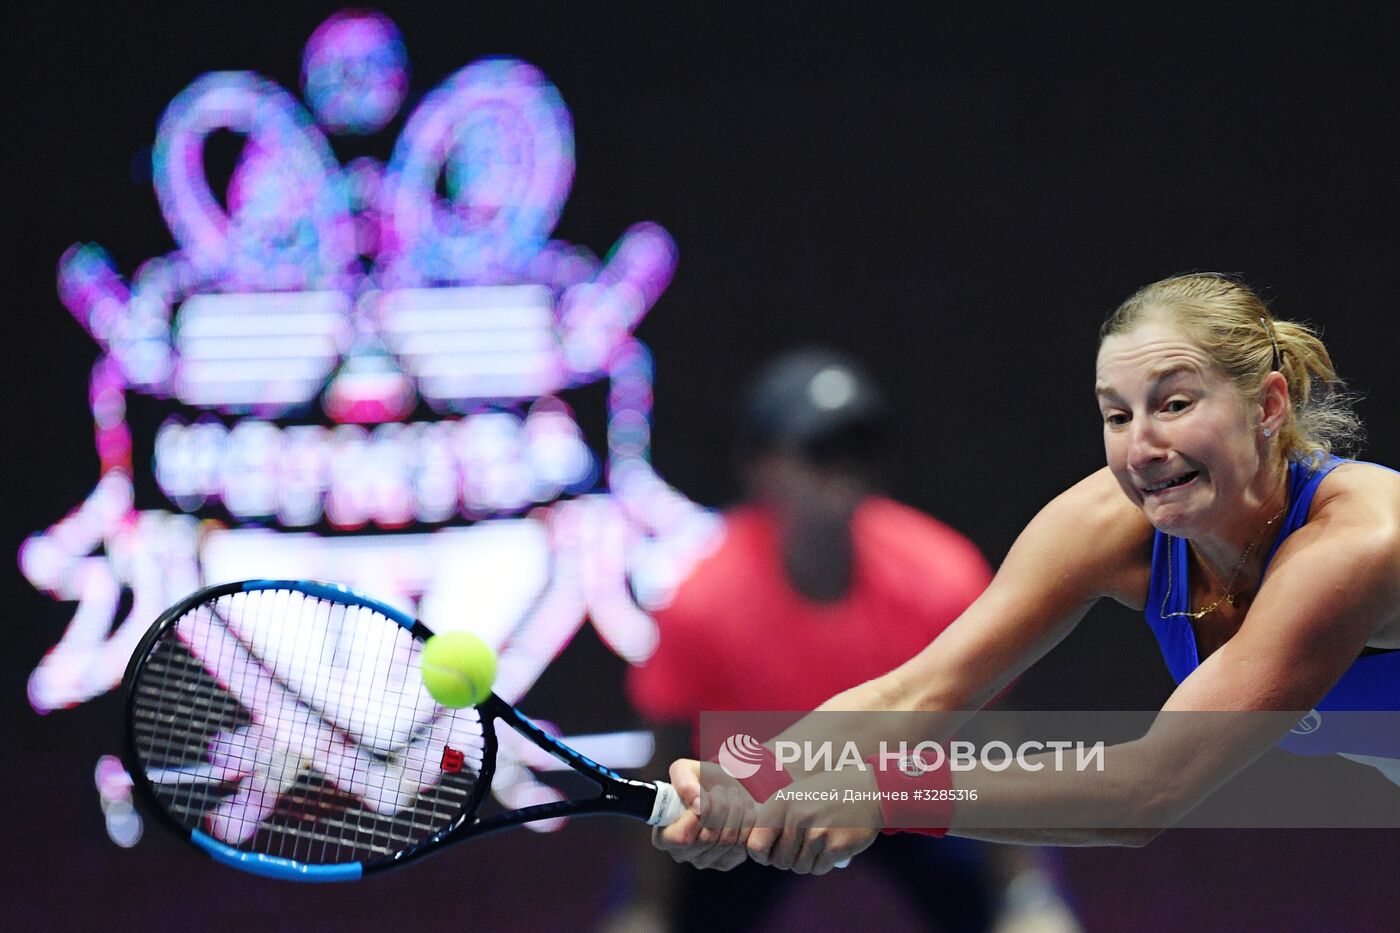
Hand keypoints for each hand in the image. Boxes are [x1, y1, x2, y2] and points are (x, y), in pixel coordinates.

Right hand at [650, 758, 756, 870]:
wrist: (726, 791)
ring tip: (732, 796)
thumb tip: (695, 801)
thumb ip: (683, 781)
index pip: (680, 838)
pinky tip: (741, 810)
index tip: (705, 796)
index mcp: (664, 836)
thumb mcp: (686, 770)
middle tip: (720, 790)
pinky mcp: (728, 861)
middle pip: (707, 837)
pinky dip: (747, 822)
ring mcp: (705, 861)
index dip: (697, 816)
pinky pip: (742, 844)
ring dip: (736, 810)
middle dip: (720, 806)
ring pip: (727, 840)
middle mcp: (682, 854)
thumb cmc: (701, 781)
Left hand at [746, 769, 881, 874]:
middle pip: (779, 861)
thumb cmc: (827, 792)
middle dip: (787, 859)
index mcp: (781, 802)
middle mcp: (797, 817)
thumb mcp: (796, 793)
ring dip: (806, 861)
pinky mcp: (836, 847)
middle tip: (800, 846)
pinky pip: (818, 869)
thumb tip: (755, 847)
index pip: (755, 844)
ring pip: (799, 867)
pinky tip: (829, 847)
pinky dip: (822, 863)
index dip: (761, 854)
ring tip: (816, 843)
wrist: (869, 790)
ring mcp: (817, 833)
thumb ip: (775, 816)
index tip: (769, 852)